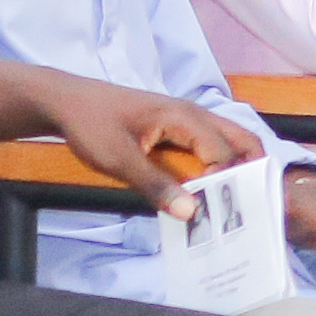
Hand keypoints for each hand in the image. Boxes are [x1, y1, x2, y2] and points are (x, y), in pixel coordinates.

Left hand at [30, 74, 253, 219]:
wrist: (66, 102)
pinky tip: (203, 190)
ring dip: (232, 168)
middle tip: (242, 204)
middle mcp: (193, 115)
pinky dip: (214, 166)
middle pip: (240, 139)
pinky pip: (207, 145)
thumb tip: (193, 213)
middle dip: (249, 170)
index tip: (212, 209)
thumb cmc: (92, 126)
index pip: (223, 152)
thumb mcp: (119, 161)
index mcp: (184, 117)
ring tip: (227, 202)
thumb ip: (156, 186)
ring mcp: (185, 120)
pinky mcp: (174, 128)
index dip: (223, 182)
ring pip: (226, 141)